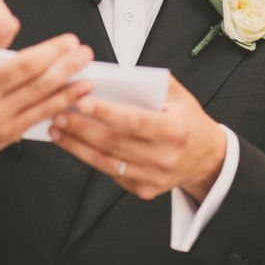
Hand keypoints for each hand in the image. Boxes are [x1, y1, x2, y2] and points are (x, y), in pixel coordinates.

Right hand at [0, 0, 93, 170]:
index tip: (11, 21)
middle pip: (22, 69)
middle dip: (52, 53)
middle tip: (72, 42)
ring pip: (38, 90)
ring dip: (65, 72)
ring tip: (83, 58)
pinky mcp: (10, 132)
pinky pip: (42, 111)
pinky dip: (64, 98)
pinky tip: (80, 87)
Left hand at [49, 75, 225, 202]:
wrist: (206, 158)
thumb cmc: (188, 121)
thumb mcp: (179, 95)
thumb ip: (153, 82)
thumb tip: (119, 74)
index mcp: (174, 129)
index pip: (134, 120)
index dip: (107, 112)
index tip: (82, 101)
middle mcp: (164, 156)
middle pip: (114, 142)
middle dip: (82, 126)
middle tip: (59, 111)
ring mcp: (154, 177)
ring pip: (107, 161)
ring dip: (77, 144)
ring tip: (58, 127)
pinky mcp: (144, 190)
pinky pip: (111, 173)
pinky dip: (89, 157)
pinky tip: (73, 144)